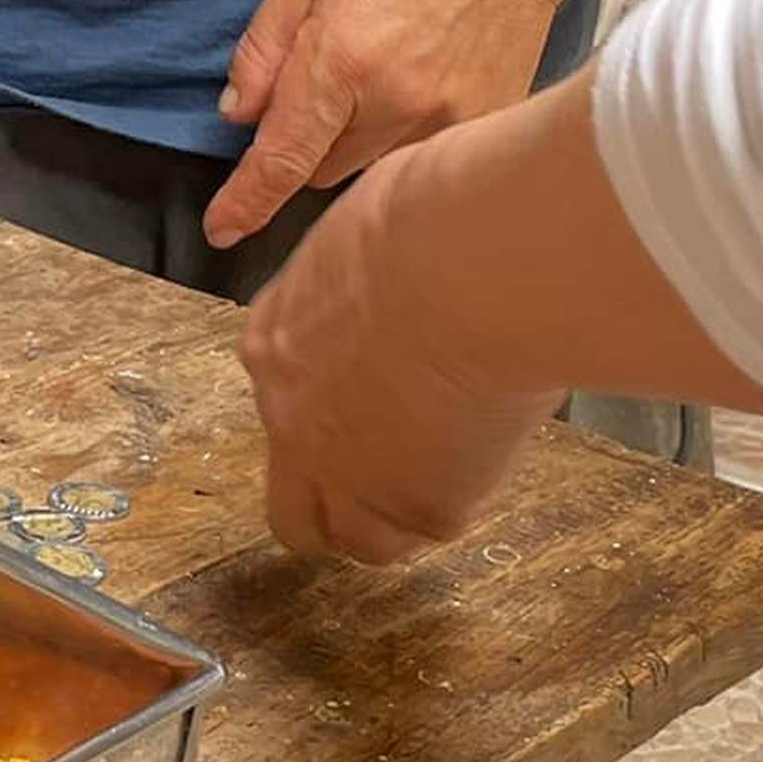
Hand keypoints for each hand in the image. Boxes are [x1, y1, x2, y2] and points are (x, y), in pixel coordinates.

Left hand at [203, 0, 588, 249]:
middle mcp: (394, 106)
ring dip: (357, 141)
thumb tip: (240, 115)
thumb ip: (264, 50)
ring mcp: (447, 123)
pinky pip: (423, 157)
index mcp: (339, 63)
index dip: (247, 202)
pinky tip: (419, 78)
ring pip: (373, 169)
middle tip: (324, 79)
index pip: (281, 159)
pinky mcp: (485, 126)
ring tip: (380, 69)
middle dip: (306, 142)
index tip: (222, 231)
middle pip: (321, 170)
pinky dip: (405, 135)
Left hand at [241, 143, 566, 564]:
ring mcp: (347, 474)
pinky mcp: (415, 505)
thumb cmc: (432, 221)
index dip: (333, 416)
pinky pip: (430, 529)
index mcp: (275, 346)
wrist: (472, 268)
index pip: (286, 408)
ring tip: (453, 473)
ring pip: (356, 540)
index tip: (379, 403)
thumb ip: (363, 287)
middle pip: (292, 510)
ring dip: (396, 517)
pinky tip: (487, 457)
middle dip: (335, 506)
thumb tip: (399, 285)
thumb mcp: (368, 242)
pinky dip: (455, 505)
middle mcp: (291, 421)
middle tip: (399, 479)